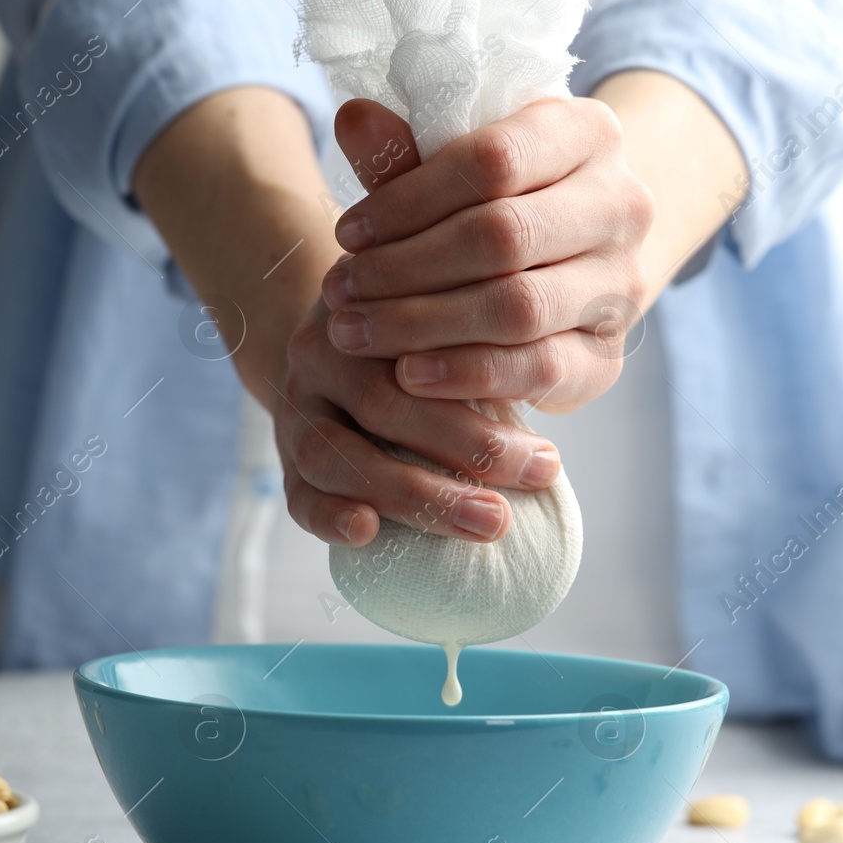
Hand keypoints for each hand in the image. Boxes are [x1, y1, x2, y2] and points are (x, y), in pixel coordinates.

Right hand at [271, 296, 565, 547]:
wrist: (330, 335)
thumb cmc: (419, 343)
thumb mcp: (448, 323)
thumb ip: (491, 357)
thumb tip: (559, 443)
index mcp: (373, 310)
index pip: (423, 345)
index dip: (485, 390)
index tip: (550, 453)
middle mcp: (326, 350)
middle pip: (385, 400)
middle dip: (466, 448)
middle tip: (536, 479)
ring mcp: (298, 402)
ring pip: (337, 454)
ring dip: (414, 495)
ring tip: (487, 523)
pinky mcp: (283, 452)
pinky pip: (297, 492)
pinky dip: (328, 517)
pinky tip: (366, 532)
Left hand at [320, 97, 655, 412]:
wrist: (568, 271)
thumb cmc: (496, 208)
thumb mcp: (454, 173)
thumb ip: (406, 155)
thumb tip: (353, 119)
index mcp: (587, 133)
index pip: (492, 160)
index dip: (408, 199)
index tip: (345, 233)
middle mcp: (622, 206)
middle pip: (503, 236)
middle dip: (405, 268)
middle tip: (338, 291)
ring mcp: (623, 285)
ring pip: (518, 307)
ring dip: (422, 324)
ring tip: (355, 332)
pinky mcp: (609, 357)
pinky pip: (538, 368)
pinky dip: (466, 373)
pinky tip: (408, 374)